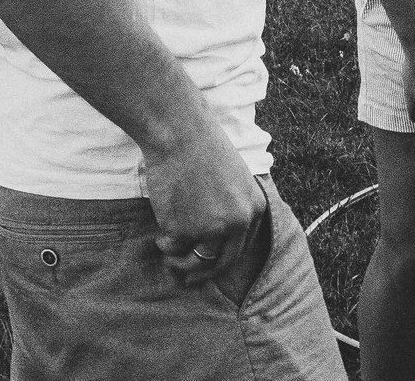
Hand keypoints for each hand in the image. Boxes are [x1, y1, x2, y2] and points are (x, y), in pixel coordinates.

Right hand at [145, 125, 264, 287]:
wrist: (180, 133)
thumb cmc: (200, 147)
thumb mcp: (232, 178)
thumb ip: (231, 206)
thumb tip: (216, 237)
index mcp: (254, 208)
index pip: (241, 246)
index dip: (223, 260)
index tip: (208, 267)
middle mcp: (238, 222)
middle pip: (223, 261)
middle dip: (203, 274)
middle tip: (188, 280)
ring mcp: (213, 228)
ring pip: (197, 261)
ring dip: (181, 264)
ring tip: (167, 253)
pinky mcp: (186, 230)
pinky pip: (174, 247)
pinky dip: (166, 244)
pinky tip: (160, 233)